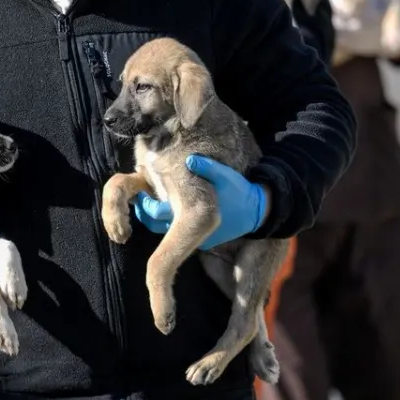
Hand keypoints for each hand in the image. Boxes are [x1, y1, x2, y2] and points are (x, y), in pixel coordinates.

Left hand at [132, 155, 267, 249]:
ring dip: (158, 216)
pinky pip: (180, 232)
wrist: (258, 212)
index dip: (145, 204)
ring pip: (167, 230)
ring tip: (151, 199)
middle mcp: (192, 233)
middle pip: (157, 226)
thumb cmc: (239, 192)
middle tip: (140, 196)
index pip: (157, 215)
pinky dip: (172, 221)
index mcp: (193, 217)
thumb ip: (206, 166)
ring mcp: (198, 239)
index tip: (141, 191)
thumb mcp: (225, 175)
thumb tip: (189, 158)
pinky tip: (169, 205)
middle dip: (147, 211)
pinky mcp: (204, 241)